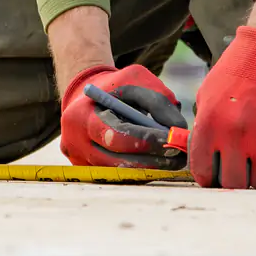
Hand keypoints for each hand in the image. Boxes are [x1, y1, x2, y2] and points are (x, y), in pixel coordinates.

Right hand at [59, 62, 186, 168]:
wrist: (86, 95)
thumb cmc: (115, 86)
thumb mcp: (134, 79)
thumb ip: (157, 101)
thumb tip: (178, 129)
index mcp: (82, 116)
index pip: (115, 136)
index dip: (146, 141)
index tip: (172, 140)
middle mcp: (76, 142)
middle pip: (117, 161)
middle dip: (152, 159)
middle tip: (179, 155)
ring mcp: (81, 160)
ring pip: (120, 173)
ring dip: (150, 168)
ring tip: (174, 160)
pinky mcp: (89, 170)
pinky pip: (119, 176)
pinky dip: (140, 171)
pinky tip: (157, 162)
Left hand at [190, 26, 255, 189]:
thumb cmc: (241, 66)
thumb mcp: (208, 92)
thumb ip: (203, 126)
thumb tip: (200, 155)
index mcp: (209, 123)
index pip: (203, 172)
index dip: (209, 178)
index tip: (216, 176)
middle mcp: (234, 136)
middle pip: (231, 184)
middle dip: (233, 181)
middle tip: (239, 171)